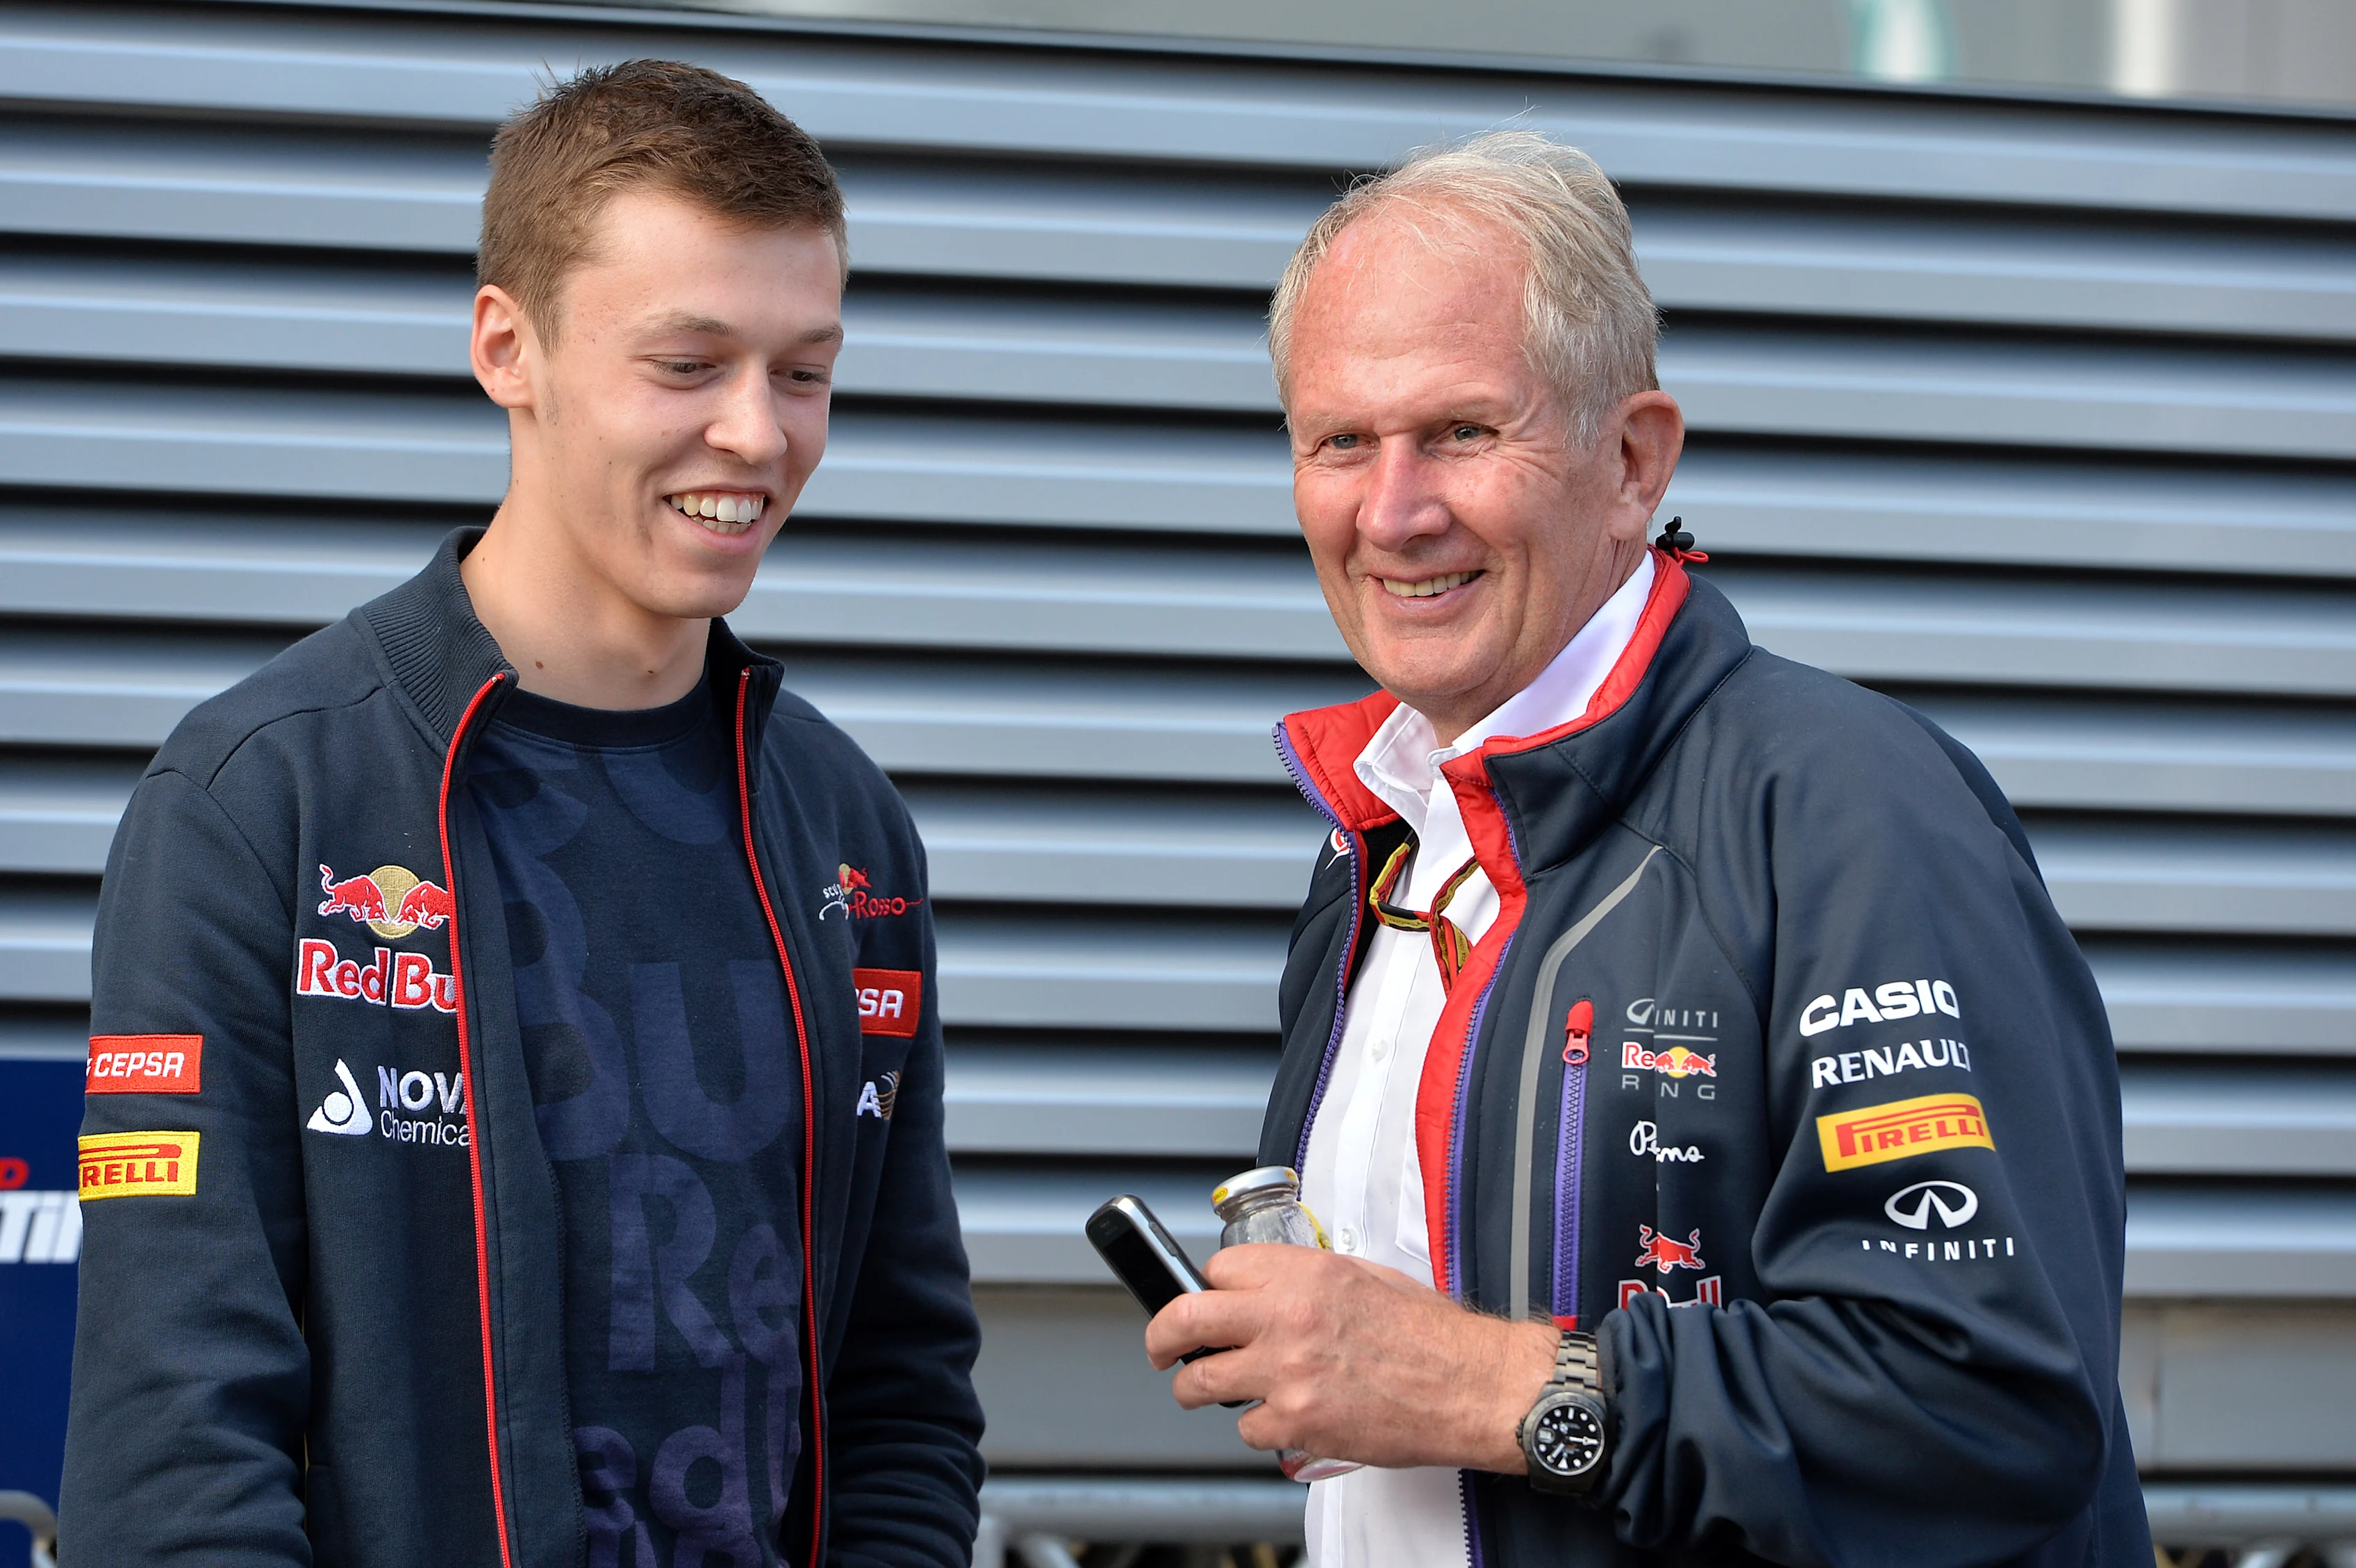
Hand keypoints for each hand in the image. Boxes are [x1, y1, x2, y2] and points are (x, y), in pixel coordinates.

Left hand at [1143, 1243, 1556, 1471]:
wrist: (1471, 1385)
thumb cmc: (1433, 1335)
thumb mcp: (1367, 1277)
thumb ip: (1309, 1279)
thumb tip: (1270, 1286)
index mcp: (1305, 1273)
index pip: (1217, 1270)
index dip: (1207, 1288)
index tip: (1206, 1301)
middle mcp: (1287, 1317)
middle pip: (1184, 1318)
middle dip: (1161, 1335)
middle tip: (1159, 1347)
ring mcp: (1287, 1372)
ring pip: (1199, 1381)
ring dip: (1197, 1387)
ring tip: (1207, 1389)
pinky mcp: (1296, 1422)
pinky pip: (1245, 1428)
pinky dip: (1259, 1427)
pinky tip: (1284, 1417)